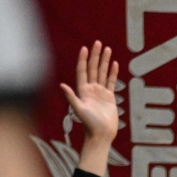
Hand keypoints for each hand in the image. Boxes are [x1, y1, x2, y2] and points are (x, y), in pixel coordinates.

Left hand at [61, 42, 119, 169]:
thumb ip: (71, 96)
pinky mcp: (109, 97)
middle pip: (93, 68)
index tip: (85, 48)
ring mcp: (100, 92)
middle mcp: (91, 89)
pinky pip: (111, 81)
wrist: (101, 134)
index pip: (83, 71)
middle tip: (98, 43)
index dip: (83, 59)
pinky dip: (113, 72)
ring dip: (105, 61)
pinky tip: (114, 64)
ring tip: (108, 49)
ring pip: (103, 72)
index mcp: (83, 90)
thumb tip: (62, 85)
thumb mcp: (78, 109)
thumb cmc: (89, 124)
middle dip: (96, 55)